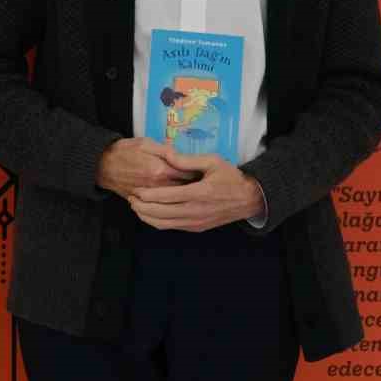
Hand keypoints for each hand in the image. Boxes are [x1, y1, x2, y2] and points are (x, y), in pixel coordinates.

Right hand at [96, 138, 199, 199]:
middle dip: (196, 188)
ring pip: (176, 202)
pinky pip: (164, 209)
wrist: (102, 166)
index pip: (189, 174)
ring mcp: (152, 197)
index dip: (200, 173)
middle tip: (205, 183)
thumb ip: (165, 149)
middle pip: (185, 190)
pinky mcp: (145, 203)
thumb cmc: (124, 151)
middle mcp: (158, 186)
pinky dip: (174, 207)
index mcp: (161, 169)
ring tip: (194, 194)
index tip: (207, 172)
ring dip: (187, 199)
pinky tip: (179, 202)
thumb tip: (182, 156)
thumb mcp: (145, 143)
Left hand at [128, 149, 264, 231]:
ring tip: (136, 207)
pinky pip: (172, 227)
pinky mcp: (197, 227)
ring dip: (147, 217)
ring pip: (164, 224)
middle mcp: (195, 210)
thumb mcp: (212, 161)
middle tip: (131, 198)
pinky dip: (158, 222)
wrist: (249, 199)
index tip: (135, 190)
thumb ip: (187, 159)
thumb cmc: (230, 177)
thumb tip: (167, 153)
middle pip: (161, 213)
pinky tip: (150, 214)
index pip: (166, 197)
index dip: (147, 195)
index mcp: (199, 193)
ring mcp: (196, 221)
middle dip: (142, 207)